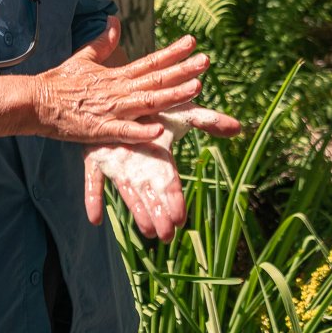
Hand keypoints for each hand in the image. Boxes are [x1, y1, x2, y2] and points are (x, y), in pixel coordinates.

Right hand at [32, 17, 208, 145]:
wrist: (36, 102)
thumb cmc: (60, 83)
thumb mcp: (83, 58)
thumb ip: (103, 42)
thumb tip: (115, 20)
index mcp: (116, 75)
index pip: (150, 62)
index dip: (172, 53)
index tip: (193, 42)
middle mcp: (118, 90)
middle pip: (155, 80)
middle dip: (182, 70)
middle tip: (206, 60)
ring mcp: (111, 110)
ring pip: (147, 102)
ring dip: (171, 95)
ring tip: (195, 87)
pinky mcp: (100, 130)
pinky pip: (124, 132)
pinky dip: (141, 131)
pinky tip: (159, 130)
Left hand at [84, 102, 242, 240]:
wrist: (123, 96)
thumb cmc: (155, 109)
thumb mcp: (182, 112)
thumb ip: (207, 120)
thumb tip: (239, 128)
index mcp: (159, 159)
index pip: (169, 183)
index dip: (174, 200)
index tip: (180, 219)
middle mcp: (138, 166)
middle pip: (150, 194)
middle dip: (157, 214)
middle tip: (165, 235)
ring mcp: (116, 164)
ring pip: (126, 191)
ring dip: (135, 210)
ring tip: (145, 230)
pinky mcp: (95, 157)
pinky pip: (92, 180)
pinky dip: (93, 198)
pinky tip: (94, 218)